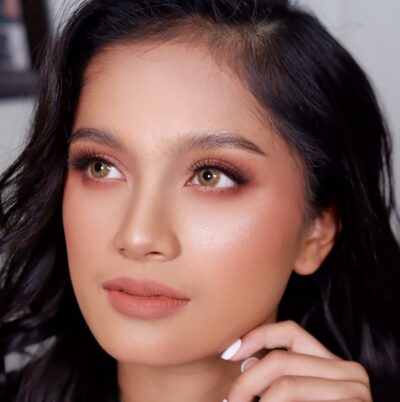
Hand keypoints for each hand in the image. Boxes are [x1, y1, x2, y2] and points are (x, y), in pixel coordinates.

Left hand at [220, 320, 371, 401]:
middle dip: (247, 381)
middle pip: (281, 360)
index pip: (290, 332)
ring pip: (286, 386)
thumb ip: (276, 378)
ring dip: (260, 400)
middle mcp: (349, 371)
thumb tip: (240, 357)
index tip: (229, 354)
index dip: (257, 337)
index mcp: (332, 362)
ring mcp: (355, 391)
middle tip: (232, 400)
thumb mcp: (293, 393)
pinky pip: (296, 399)